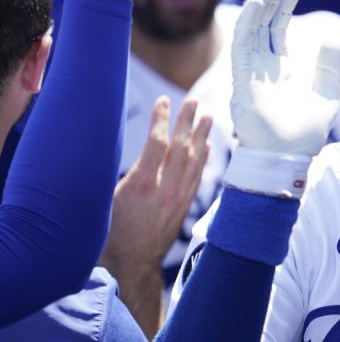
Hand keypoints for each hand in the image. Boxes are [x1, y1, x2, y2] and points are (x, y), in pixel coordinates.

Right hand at [100, 96, 209, 335]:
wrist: (131, 265)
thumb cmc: (109, 232)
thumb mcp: (105, 201)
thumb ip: (121, 174)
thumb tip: (114, 147)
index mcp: (141, 185)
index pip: (157, 143)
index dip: (162, 120)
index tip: (164, 100)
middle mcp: (164, 189)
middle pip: (181, 147)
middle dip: (188, 121)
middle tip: (195, 101)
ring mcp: (178, 197)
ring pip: (194, 160)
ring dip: (202, 136)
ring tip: (208, 116)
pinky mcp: (183, 205)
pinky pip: (197, 175)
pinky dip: (203, 157)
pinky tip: (207, 145)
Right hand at [230, 0, 339, 155]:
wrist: (290, 156)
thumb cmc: (306, 131)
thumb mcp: (327, 92)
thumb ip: (329, 65)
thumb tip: (335, 39)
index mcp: (281, 68)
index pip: (278, 29)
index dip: (285, 5)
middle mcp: (263, 66)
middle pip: (264, 22)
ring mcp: (251, 70)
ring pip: (252, 27)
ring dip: (260, 2)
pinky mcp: (243, 77)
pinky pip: (242, 43)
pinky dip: (249, 20)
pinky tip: (258, 0)